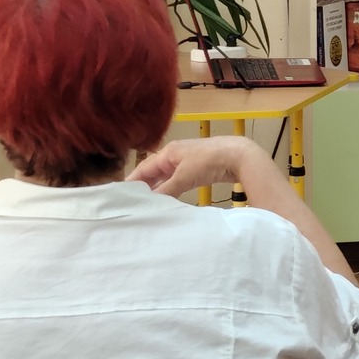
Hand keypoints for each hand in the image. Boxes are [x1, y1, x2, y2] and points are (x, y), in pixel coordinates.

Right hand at [130, 135, 285, 202]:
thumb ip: (166, 189)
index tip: (120, 197)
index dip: (132, 182)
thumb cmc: (208, 161)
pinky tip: (167, 201)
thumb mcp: (184, 176)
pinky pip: (177, 181)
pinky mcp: (196, 170)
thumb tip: (150, 202)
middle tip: (131, 204)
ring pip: (165, 178)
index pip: (143, 168)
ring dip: (157, 190)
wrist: (237, 155)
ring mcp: (185, 163)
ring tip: (146, 206)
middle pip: (153, 173)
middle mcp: (173, 156)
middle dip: (143, 187)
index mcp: (167, 153)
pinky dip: (170, 190)